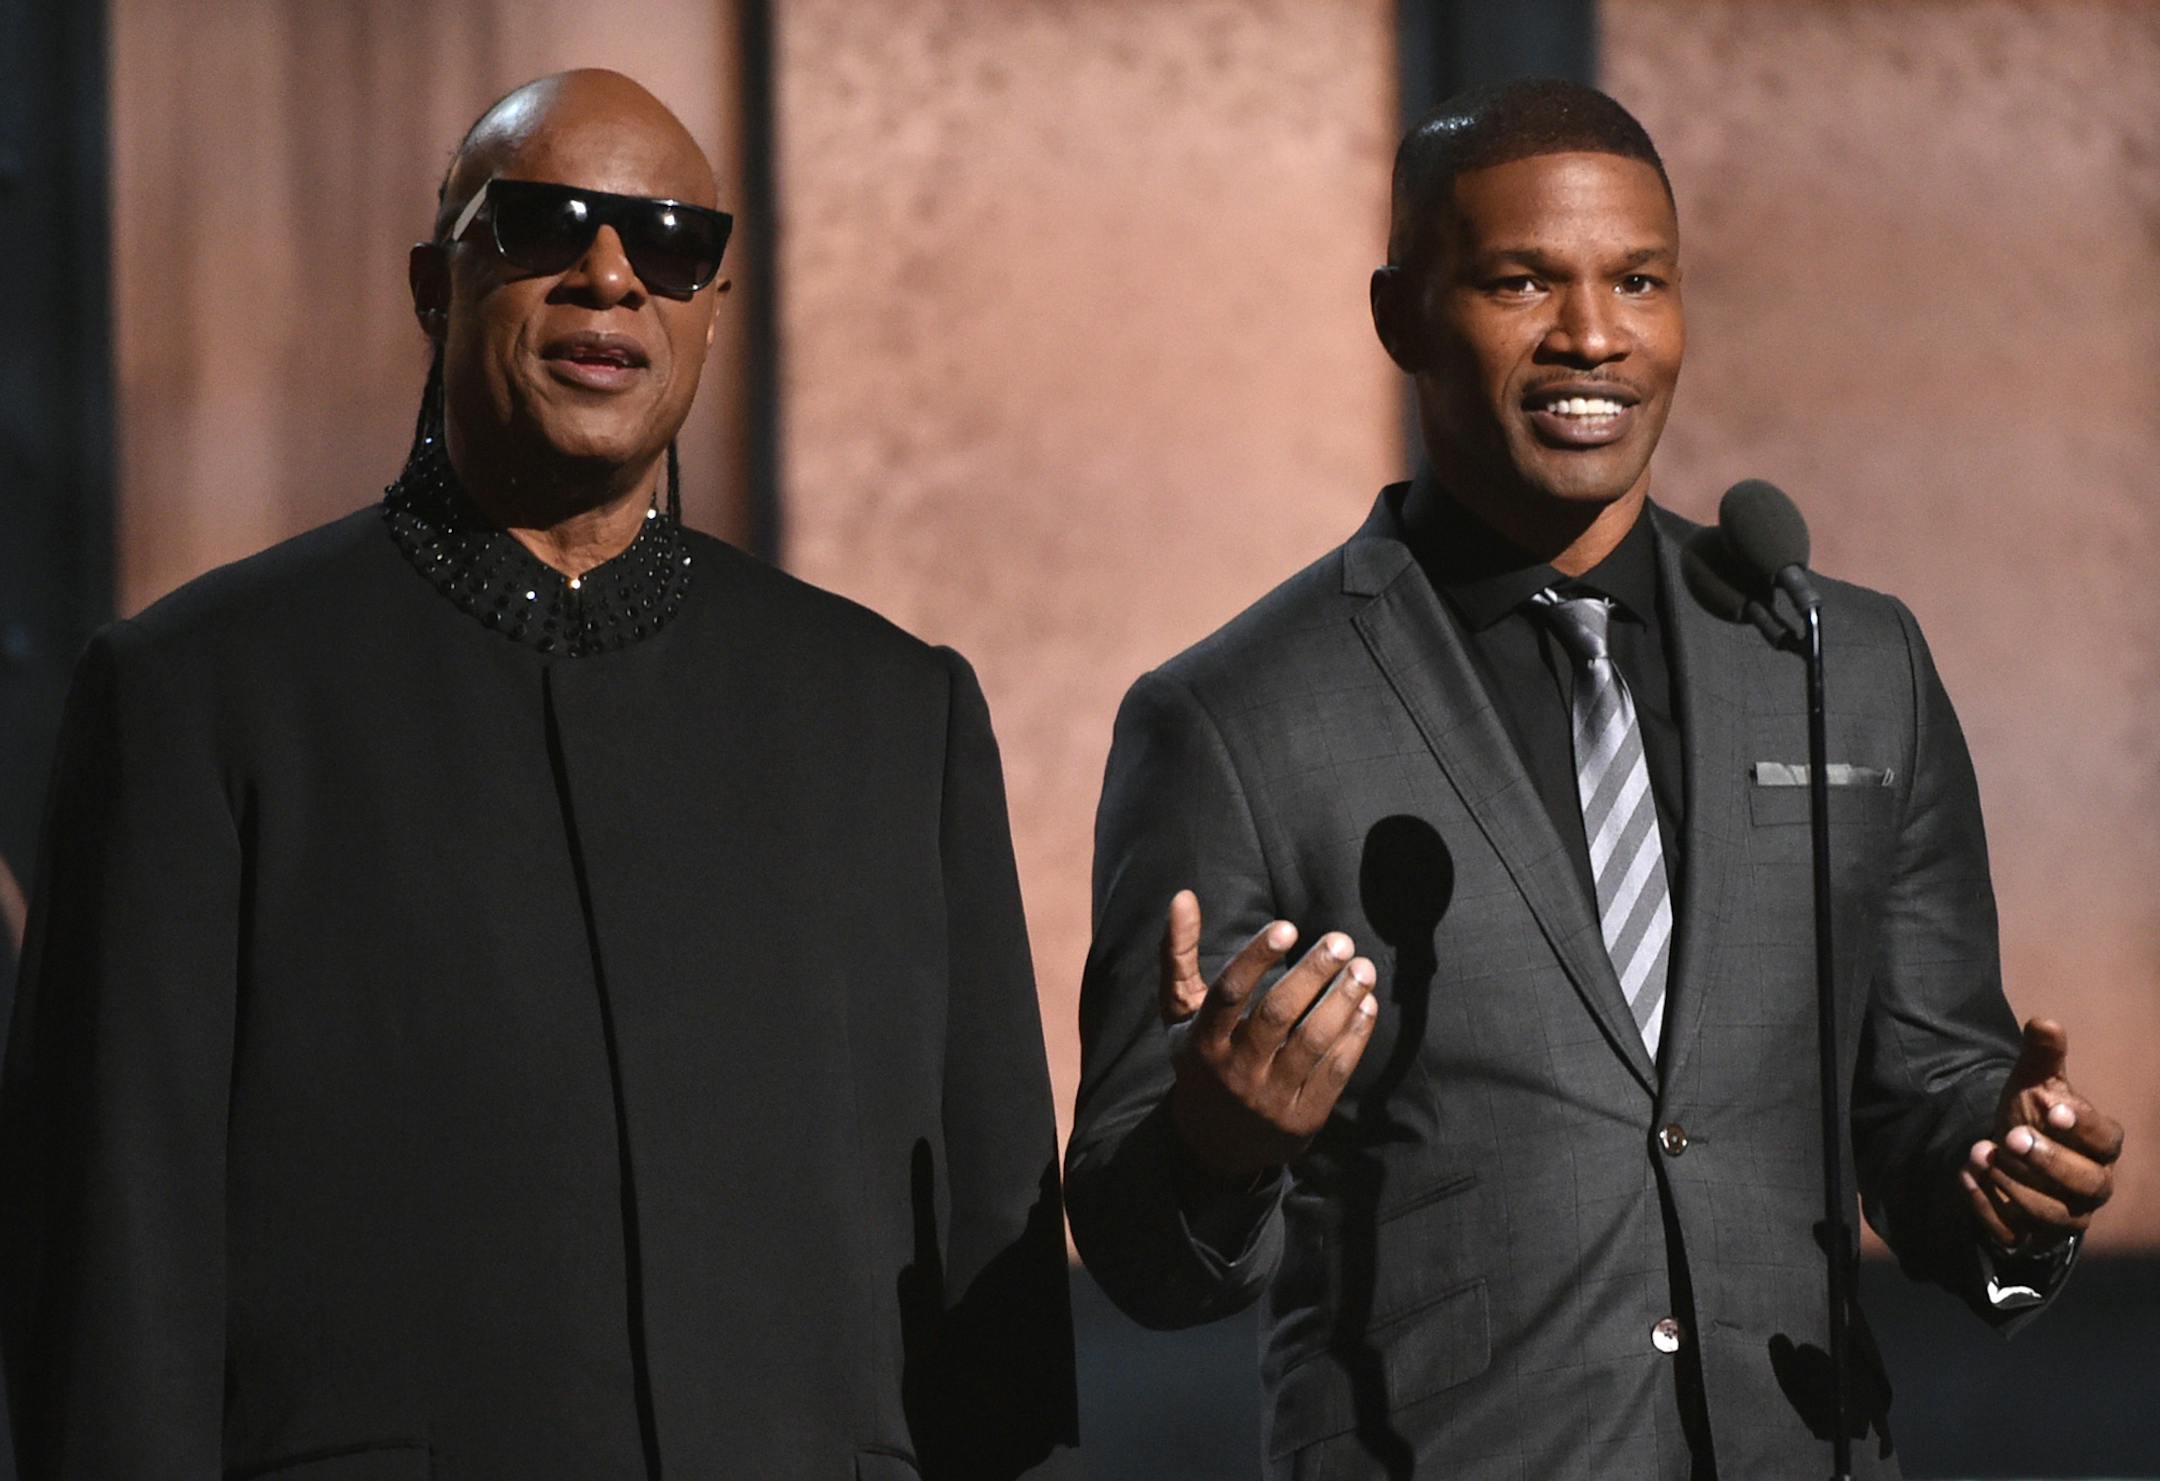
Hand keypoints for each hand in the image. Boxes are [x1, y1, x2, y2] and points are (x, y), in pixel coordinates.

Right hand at [1159, 889, 1378, 1182]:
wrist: (1215, 1146)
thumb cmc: (1201, 1062)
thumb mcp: (1180, 1015)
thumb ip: (1178, 955)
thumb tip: (1183, 897)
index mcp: (1202, 1042)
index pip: (1229, 994)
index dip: (1257, 957)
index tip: (1288, 927)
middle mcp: (1235, 1071)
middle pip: (1277, 1015)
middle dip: (1312, 974)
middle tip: (1341, 941)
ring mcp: (1271, 1098)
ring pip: (1312, 1043)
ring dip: (1342, 1001)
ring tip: (1363, 969)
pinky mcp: (1303, 1117)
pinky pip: (1335, 1072)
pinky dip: (1354, 1036)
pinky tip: (1366, 1005)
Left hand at [1961, 1019, 2124, 1252]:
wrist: (2005, 1155)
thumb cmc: (2031, 1117)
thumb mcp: (2034, 1084)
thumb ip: (2042, 1056)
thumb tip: (2043, 1021)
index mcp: (2100, 1146)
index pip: (2106, 1141)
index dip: (2083, 1127)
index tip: (2052, 1108)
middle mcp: (2091, 1186)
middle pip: (2086, 1184)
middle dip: (2048, 1161)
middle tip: (2012, 1137)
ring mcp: (2063, 1215)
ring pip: (2052, 1213)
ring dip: (2014, 1184)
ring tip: (1981, 1152)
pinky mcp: (2030, 1236)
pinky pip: (2015, 1234)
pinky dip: (1988, 1208)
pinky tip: (1966, 1176)